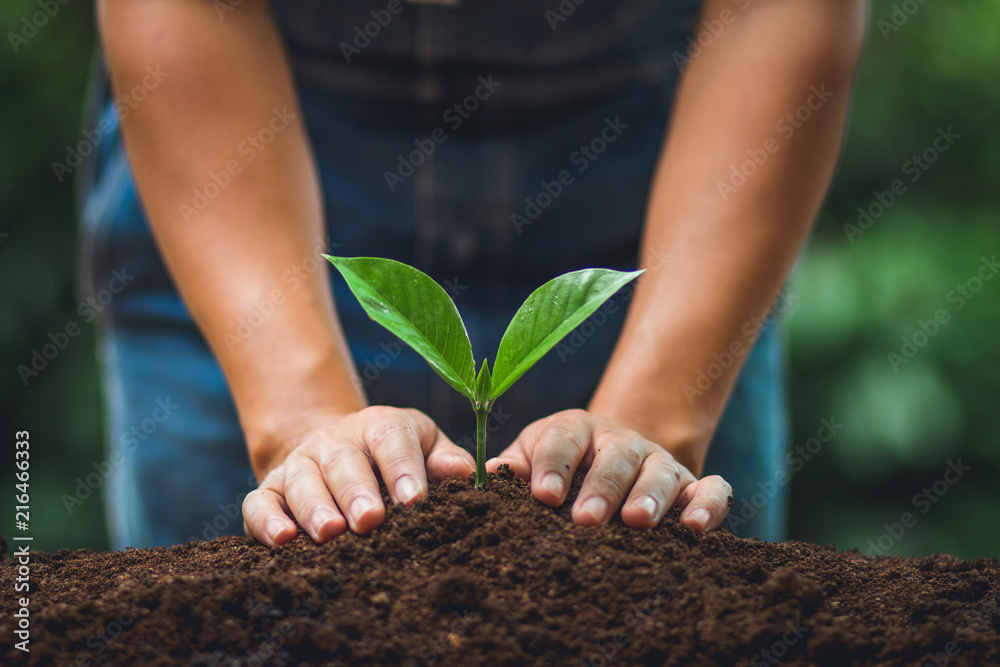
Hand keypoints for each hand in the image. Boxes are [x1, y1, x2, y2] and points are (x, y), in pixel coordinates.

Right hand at [242, 406, 475, 545]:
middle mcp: (335, 441)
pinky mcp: (270, 489)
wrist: (335, 449)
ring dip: (315, 508)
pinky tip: (283, 541)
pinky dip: (266, 521)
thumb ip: (445, 458)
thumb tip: (468, 473)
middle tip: (371, 521)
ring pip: (302, 481)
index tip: (416, 501)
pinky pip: (260, 502)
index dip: (403, 468)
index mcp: (379, 426)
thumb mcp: (423, 445)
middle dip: (357, 491)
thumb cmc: (392, 455)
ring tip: (330, 534)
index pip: (392, 439)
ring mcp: (299, 463)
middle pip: (343, 461)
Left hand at [486, 409, 731, 531]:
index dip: (553, 464)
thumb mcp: (532, 458)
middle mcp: (621, 441)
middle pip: (615, 456)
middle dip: (601, 488)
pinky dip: (708, 504)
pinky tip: (694, 528)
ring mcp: (660, 462)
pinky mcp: (692, 486)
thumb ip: (513, 467)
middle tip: (585, 520)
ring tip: (637, 522)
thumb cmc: (561, 467)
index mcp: (575, 429)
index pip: (563, 438)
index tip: (542, 494)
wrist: (611, 457)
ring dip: (650, 495)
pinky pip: (711, 489)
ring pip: (660, 471)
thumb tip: (489, 474)